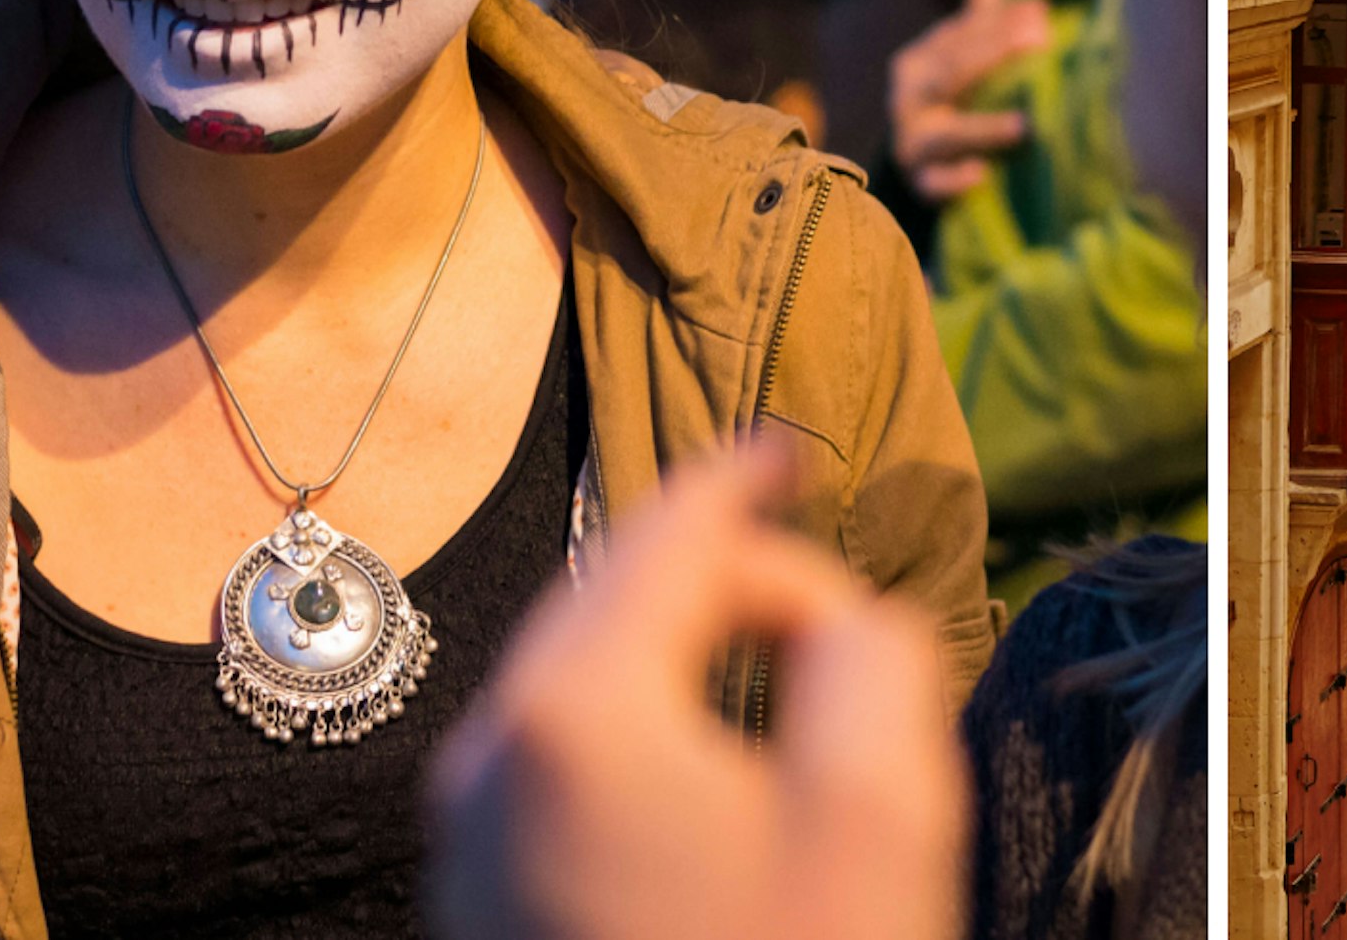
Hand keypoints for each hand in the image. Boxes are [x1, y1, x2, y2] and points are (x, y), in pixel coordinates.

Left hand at [432, 440, 962, 939]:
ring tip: (758, 653)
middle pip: (607, 602)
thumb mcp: (880, 814)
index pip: (676, 543)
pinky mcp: (475, 904)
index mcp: (574, 711)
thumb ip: (873, 657)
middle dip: (713, 574)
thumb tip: (841, 619)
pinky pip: (554, 762)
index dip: (747, 483)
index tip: (794, 452)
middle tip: (813, 585)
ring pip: (576, 682)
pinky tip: (692, 751)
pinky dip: (631, 727)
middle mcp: (486, 760)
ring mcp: (466, 840)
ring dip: (670, 652)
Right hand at [887, 0, 1048, 199]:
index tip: (1040, 16)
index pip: (957, 39)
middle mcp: (908, 101)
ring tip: (1023, 125)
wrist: (918, 161)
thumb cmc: (948, 99)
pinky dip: (954, 181)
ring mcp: (912, 143)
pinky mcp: (920, 183)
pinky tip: (980, 175)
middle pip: (950, 76)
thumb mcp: (956, 60)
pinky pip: (934, 184)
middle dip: (993, 56)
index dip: (997, 26)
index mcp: (918, 63)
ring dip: (982, 129)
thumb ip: (976, 27)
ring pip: (943, 135)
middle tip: (1040, 44)